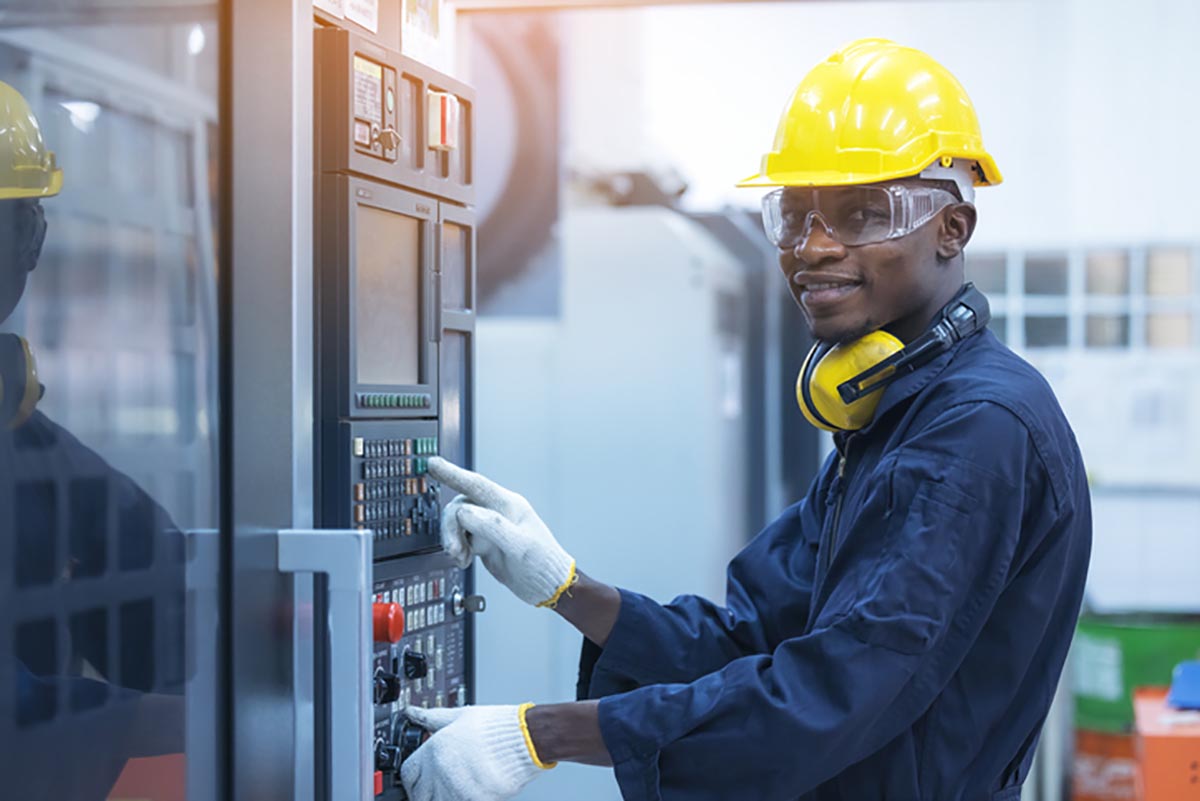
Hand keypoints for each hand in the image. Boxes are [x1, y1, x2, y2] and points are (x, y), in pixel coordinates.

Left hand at [400, 704, 549, 800]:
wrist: (525, 738)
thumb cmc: (496, 726)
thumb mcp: (459, 716)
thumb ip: (432, 718)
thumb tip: (413, 713)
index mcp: (434, 750)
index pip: (408, 774)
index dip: (411, 779)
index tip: (418, 781)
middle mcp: (441, 771)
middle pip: (419, 795)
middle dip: (425, 794)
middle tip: (438, 789)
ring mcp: (457, 789)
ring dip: (443, 798)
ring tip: (455, 790)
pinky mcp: (474, 800)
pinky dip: (463, 799)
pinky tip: (470, 792)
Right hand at [429, 457, 574, 607]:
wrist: (547, 586)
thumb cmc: (542, 564)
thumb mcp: (520, 546)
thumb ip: (493, 528)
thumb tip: (465, 513)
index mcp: (508, 505)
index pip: (476, 484)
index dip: (453, 474)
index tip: (432, 464)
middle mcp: (497, 512)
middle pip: (460, 506)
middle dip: (451, 527)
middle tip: (454, 549)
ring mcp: (490, 527)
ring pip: (458, 522)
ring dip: (453, 539)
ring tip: (460, 557)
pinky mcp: (485, 542)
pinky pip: (461, 538)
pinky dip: (457, 549)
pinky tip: (464, 561)